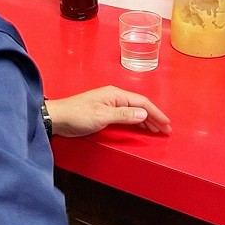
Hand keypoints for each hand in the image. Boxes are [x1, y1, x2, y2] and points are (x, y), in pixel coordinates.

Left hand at [45, 86, 170, 137]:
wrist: (57, 118)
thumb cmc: (77, 115)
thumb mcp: (101, 116)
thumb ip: (123, 115)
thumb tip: (143, 114)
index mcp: (115, 94)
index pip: (142, 102)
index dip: (156, 113)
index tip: (167, 124)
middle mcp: (114, 97)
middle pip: (140, 106)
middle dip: (155, 117)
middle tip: (166, 130)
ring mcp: (110, 104)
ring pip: (135, 111)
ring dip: (147, 120)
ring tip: (158, 130)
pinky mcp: (105, 112)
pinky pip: (127, 115)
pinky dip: (137, 121)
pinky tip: (142, 127)